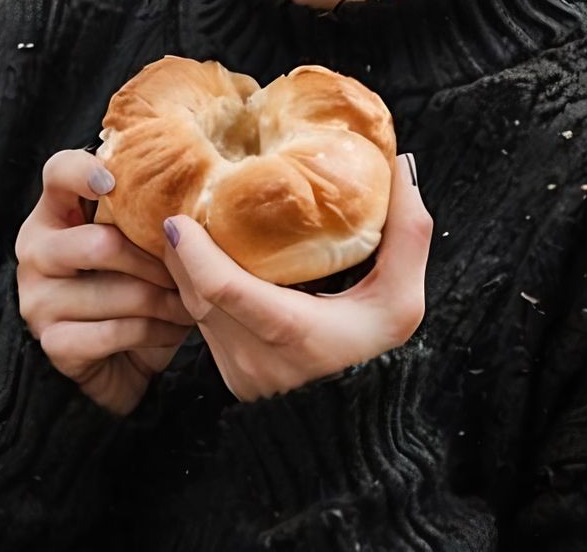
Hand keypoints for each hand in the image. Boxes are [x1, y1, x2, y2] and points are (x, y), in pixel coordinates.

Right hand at [14, 148, 197, 416]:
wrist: (120, 359)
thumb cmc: (132, 282)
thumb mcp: (136, 239)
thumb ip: (145, 210)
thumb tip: (187, 196)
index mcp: (55, 211)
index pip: (57, 173)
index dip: (83, 171)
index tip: (113, 182)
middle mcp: (36, 251)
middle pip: (100, 243)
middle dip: (155, 260)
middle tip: (190, 269)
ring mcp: (37, 300)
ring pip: (114, 291)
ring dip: (165, 300)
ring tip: (192, 301)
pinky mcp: (51, 343)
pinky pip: (112, 333)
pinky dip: (153, 332)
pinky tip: (172, 328)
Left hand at [161, 151, 428, 403]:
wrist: (352, 421)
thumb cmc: (376, 353)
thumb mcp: (402, 300)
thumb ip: (408, 234)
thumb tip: (401, 165)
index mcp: (294, 334)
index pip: (223, 289)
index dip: (194, 251)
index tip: (178, 216)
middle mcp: (256, 357)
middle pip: (198, 292)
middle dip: (182, 249)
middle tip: (181, 201)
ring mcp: (237, 370)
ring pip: (193, 307)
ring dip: (185, 267)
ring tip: (190, 222)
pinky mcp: (228, 375)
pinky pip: (198, 322)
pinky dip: (195, 288)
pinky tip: (201, 259)